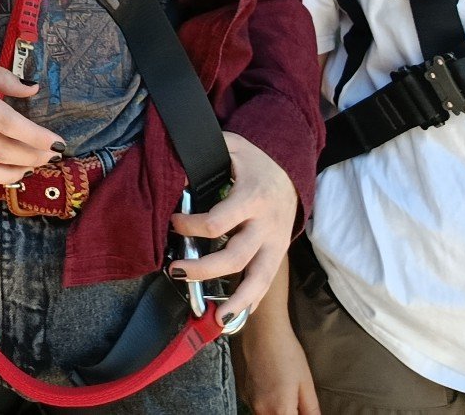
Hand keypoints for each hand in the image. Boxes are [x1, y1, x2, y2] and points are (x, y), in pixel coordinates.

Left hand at [169, 132, 299, 323]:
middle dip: (203, 269)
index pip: (217, 222)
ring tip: (217, 319)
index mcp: (252, 197)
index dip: (191, 226)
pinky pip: (266, 283)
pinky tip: (237, 318)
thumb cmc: (253, 160)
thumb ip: (206, 152)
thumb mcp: (231, 145)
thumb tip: (175, 162)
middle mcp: (265, 225)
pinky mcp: (278, 254)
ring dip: (237, 300)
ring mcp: (275, 243)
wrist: (291, 172)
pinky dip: (252, 302)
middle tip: (176, 271)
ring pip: (258, 278)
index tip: (173, 223)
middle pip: (236, 256)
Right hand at [236, 299, 320, 414]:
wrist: (262, 331)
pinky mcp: (244, 394)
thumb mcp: (306, 383)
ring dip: (279, 413)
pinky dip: (268, 407)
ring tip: (287, 395)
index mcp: (280, 410)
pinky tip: (274, 390)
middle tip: (297, 403)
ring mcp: (250, 402)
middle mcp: (262, 410)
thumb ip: (311, 410)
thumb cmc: (286, 353)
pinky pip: (258, 409)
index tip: (303, 409)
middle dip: (289, 414)